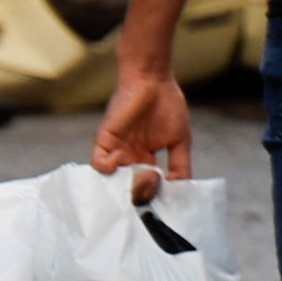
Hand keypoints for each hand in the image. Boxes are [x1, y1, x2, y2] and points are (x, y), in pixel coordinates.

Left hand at [90, 65, 189, 201]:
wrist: (153, 80)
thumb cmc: (168, 105)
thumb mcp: (181, 140)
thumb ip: (181, 165)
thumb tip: (179, 189)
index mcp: (146, 159)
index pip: (148, 185)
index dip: (155, 193)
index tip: (164, 201)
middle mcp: (130, 157)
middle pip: (131, 186)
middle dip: (141, 192)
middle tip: (151, 191)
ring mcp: (117, 149)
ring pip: (114, 179)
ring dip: (126, 183)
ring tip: (140, 179)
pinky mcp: (106, 139)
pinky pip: (100, 162)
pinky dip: (107, 168)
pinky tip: (120, 162)